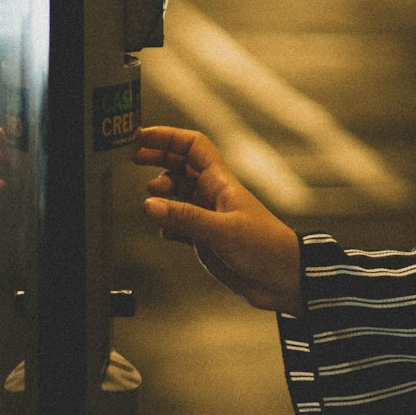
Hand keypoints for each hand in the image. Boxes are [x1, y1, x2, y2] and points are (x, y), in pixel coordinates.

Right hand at [133, 126, 301, 311]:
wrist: (283, 278)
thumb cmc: (264, 247)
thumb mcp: (221, 231)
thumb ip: (185, 218)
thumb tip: (149, 204)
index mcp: (220, 182)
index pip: (192, 146)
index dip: (168, 137)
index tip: (142, 137)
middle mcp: (213, 194)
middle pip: (181, 165)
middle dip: (158, 158)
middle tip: (132, 157)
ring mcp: (209, 216)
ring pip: (178, 194)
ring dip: (162, 193)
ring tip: (151, 199)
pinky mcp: (206, 238)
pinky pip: (180, 224)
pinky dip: (168, 223)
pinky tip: (164, 231)